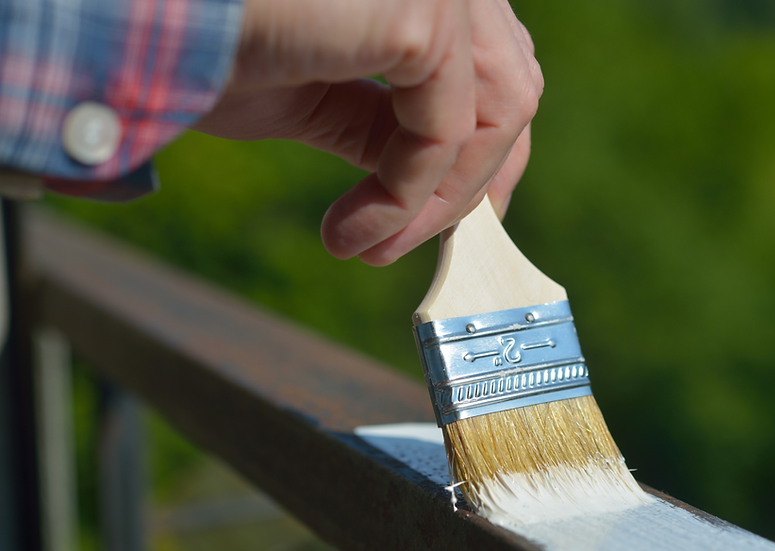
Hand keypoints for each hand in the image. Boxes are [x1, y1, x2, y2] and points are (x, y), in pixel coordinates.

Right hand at [193, 0, 542, 265]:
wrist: (133, 25)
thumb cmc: (204, 47)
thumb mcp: (319, 97)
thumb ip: (385, 127)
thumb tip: (430, 181)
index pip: (494, 64)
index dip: (486, 147)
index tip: (447, 217)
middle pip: (512, 84)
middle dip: (473, 182)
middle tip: (408, 244)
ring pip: (499, 109)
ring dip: (441, 200)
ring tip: (373, 248)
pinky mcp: (422, 10)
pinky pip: (447, 132)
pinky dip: (412, 196)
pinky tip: (358, 233)